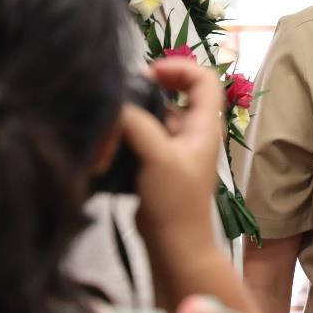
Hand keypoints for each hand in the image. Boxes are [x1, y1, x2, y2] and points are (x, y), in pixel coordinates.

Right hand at [121, 57, 225, 244]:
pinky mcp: (156, 163)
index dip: (179, 67)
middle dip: (148, 90)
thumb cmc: (174, 200)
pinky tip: (107, 139)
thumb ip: (137, 124)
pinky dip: (126, 133)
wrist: (173, 244)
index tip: (149, 73)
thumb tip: (114, 103)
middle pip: (175, 94)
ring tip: (109, 119)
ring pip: (154, 116)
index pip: (204, 78)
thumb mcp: (158, 157)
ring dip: (133, 114)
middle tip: (122, 96)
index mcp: (205, 125)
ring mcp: (174, 148)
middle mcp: (192, 132)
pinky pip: (141, 137)